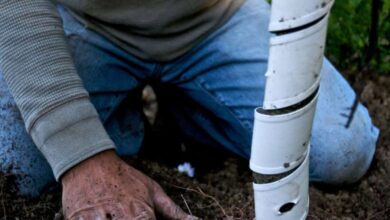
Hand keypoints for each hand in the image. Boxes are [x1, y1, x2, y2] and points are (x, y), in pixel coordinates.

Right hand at [61, 150, 194, 218]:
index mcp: (141, 214)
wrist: (91, 163)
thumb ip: (174, 212)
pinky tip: (100, 216)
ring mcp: (97, 219)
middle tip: (131, 215)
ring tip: (116, 214)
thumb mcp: (153, 191)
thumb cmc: (126, 179)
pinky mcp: (77, 219)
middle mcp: (120, 218)